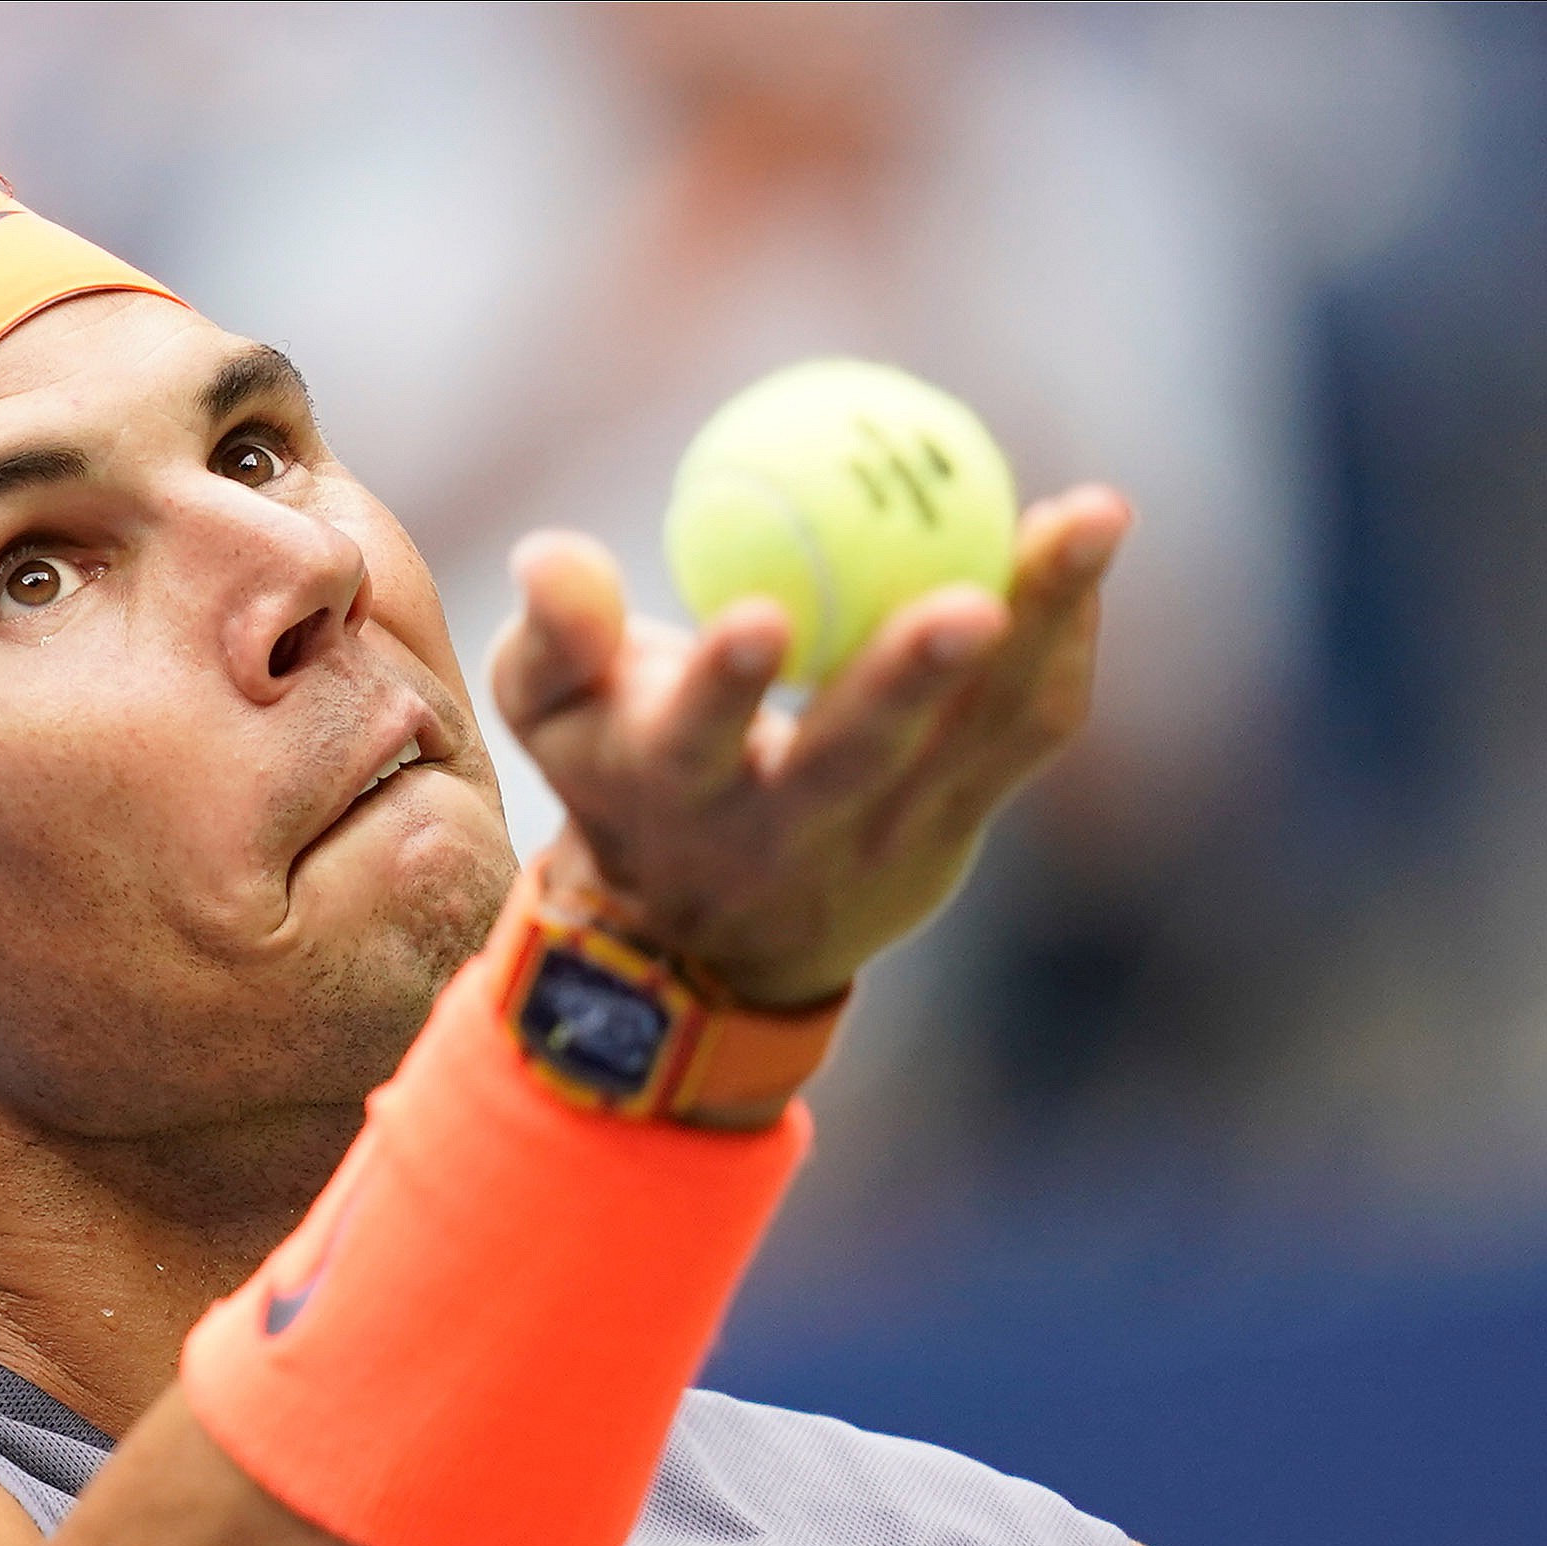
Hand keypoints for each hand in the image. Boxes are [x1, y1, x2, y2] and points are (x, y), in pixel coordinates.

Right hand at [489, 485, 1130, 1011]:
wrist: (709, 935)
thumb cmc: (623, 774)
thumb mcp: (550, 714)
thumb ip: (550, 635)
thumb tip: (551, 553)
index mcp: (674, 793)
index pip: (695, 744)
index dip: (724, 687)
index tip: (757, 617)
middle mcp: (782, 829)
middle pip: (856, 759)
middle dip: (910, 685)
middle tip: (970, 599)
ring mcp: (885, 835)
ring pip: (976, 737)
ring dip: (1041, 627)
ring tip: (1091, 515)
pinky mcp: (958, 822)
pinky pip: (1029, 730)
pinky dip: (1065, 641)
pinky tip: (1081, 553)